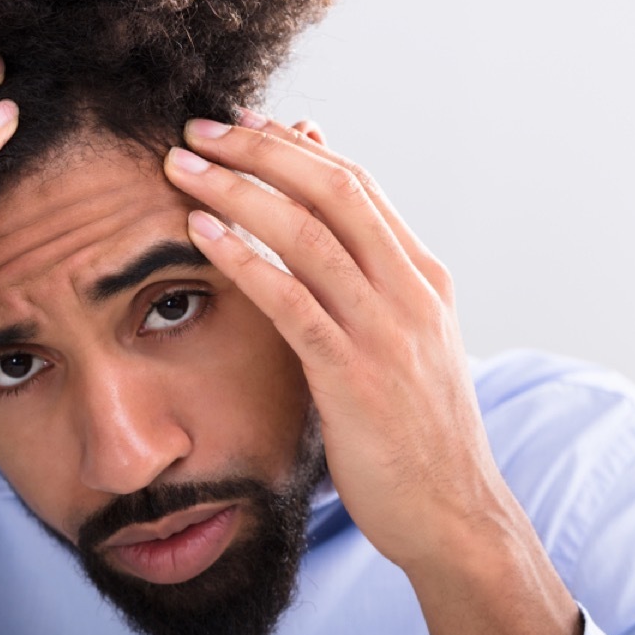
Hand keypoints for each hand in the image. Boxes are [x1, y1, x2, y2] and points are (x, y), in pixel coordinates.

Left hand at [163, 112, 579, 634]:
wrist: (454, 513)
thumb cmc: (415, 427)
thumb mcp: (403, 340)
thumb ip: (366, 281)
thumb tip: (326, 229)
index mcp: (422, 276)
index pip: (355, 183)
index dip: (292, 145)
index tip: (241, 121)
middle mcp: (409, 291)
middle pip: (331, 188)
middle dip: (259, 148)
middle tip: (199, 127)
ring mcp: (385, 331)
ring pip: (307, 233)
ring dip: (237, 190)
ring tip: (181, 166)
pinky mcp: (353, 376)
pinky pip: (291, 301)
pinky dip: (243, 258)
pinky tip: (201, 232)